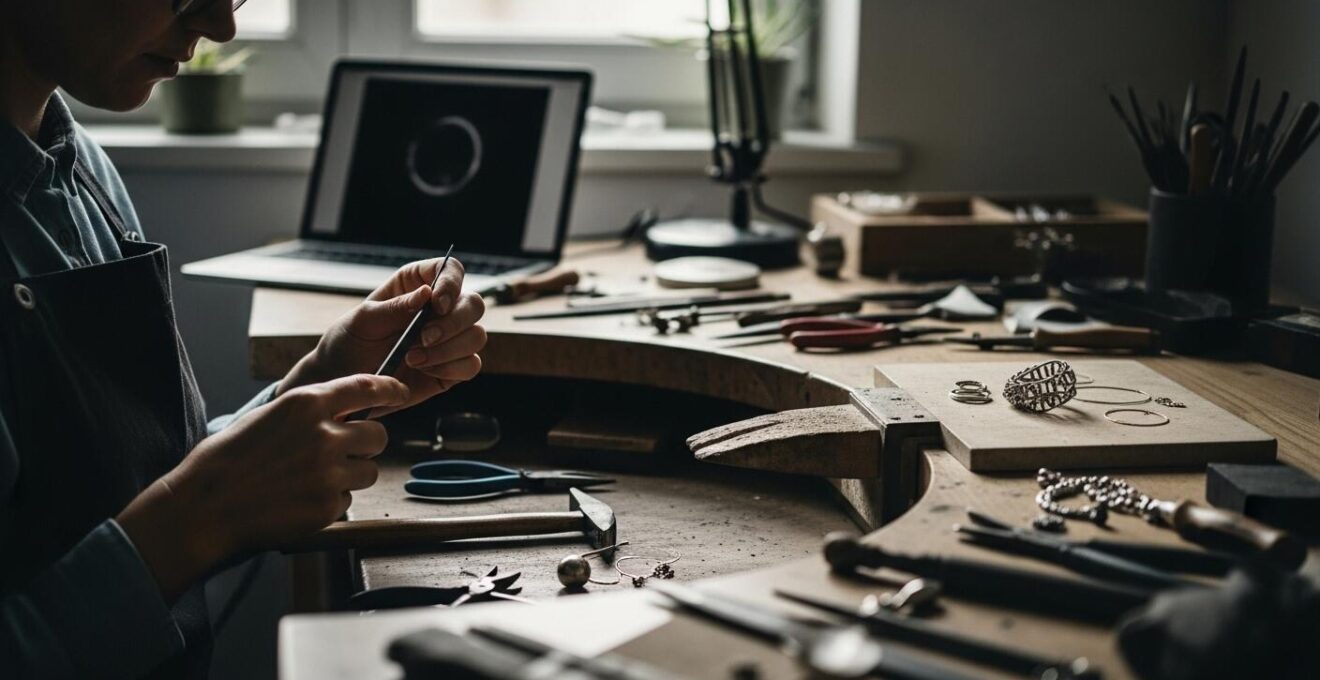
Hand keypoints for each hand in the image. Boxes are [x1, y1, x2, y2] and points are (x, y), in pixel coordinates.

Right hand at [117, 375, 408, 599]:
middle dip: (367, 444)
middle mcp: (324, 435)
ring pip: (369, 471)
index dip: (390, 389)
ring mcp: (329, 473)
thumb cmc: (228, 459)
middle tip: (346, 452)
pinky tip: (300, 500)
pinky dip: (331, 502)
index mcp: (306, 404)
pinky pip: (348, 500)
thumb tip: (346, 413)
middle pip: (379, 435)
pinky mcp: (327, 506)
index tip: (401, 393)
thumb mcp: (270, 417)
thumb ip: (310, 412)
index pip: (368, 388)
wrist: (204, 505)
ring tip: (313, 480)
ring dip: (352, 475)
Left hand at [280, 257, 486, 416]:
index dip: (451, 283)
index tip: (436, 304)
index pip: (451, 270)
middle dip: (453, 323)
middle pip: (474, 304)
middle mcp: (440, 310)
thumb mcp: (363, 321)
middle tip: (424, 337)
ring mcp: (450, 340)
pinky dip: (451, 369)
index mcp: (417, 285)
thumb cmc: (349, 343)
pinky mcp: (453, 369)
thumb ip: (395, 307)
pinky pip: (471, 365)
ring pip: (477, 336)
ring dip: (448, 349)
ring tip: (413, 359)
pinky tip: (425, 371)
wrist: (343, 382)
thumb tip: (426, 293)